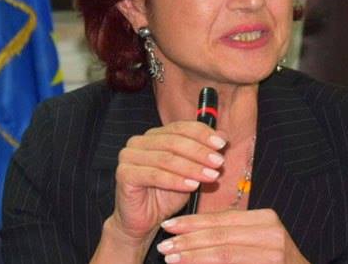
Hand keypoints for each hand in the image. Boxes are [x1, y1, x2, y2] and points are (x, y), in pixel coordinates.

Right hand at [109, 121, 227, 241]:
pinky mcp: (123, 174)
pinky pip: (154, 175)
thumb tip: (224, 136)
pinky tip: (192, 186)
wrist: (144, 221)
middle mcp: (139, 141)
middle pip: (174, 141)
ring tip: (211, 176)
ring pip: (166, 158)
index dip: (203, 134)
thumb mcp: (191, 171)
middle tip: (219, 162)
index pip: (181, 127)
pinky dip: (176, 180)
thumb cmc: (167, 194)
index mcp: (155, 135)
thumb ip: (203, 153)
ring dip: (192, 167)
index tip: (222, 144)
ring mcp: (128, 156)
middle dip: (200, 152)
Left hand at [156, 209, 309, 262]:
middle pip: (221, 235)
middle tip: (164, 246)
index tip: (168, 226)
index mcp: (266, 218)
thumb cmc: (272, 262)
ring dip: (193, 257)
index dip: (193, 222)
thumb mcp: (254, 242)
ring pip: (224, 254)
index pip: (222, 218)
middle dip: (188, 240)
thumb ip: (228, 235)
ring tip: (171, 259)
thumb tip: (188, 235)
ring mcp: (274, 254)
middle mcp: (272, 233)